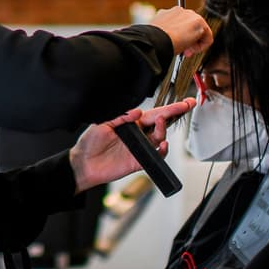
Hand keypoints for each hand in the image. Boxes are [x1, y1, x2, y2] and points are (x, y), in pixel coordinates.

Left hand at [69, 98, 195, 192]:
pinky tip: (163, 144)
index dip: (168, 108)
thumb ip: (120, 117)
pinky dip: (162, 151)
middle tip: (185, 106)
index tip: (182, 103)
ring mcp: (139, 149)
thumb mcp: (102, 124)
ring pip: (159, 138)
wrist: (83, 165)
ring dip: (163, 130)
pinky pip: (155, 156)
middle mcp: (137, 135)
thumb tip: (138, 111)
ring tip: (160, 122)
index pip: (152, 114)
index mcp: (130, 123)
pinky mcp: (138, 162)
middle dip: (174, 114)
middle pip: (160, 123)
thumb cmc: (89, 143)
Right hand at [148, 6, 212, 55]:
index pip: (179, 25)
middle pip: (190, 27)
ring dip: (194, 43)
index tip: (177, 46)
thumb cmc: (154, 41)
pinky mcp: (199, 22)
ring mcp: (190, 15)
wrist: (156, 40)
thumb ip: (167, 34)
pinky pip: (207, 38)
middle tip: (183, 51)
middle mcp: (180, 11)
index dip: (179, 37)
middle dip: (188, 40)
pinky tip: (192, 50)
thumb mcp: (159, 35)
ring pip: (199, 32)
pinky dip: (202, 47)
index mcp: (168, 13)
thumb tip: (174, 42)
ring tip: (186, 51)